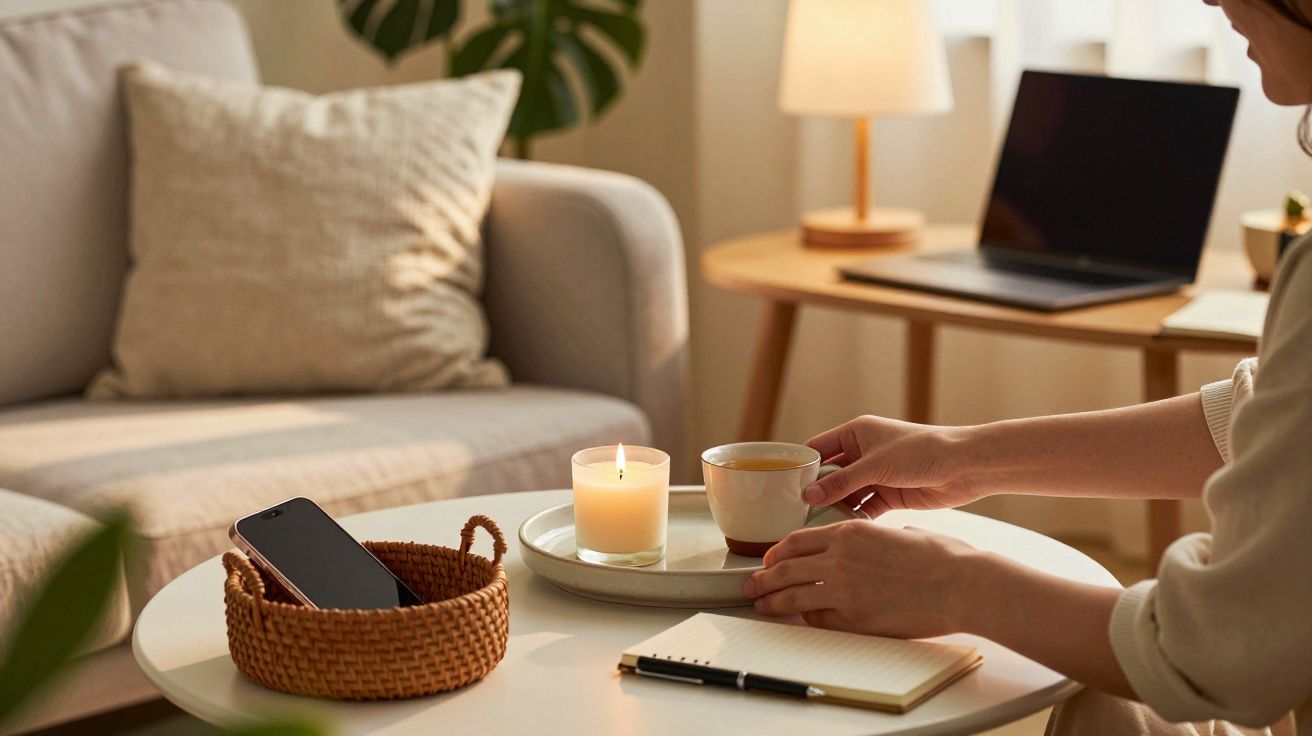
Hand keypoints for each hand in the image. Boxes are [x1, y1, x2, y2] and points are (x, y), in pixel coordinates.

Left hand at [744, 520, 985, 637]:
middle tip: (751, 584)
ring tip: (760, 605)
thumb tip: (879, 543)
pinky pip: (819, 619)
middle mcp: (839, 557)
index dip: (777, 552)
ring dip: (772, 601)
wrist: (961, 584)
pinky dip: (807, 619)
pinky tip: (801, 620)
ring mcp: (844, 589)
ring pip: (792, 595)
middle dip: (763, 578)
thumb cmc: (942, 557)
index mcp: (850, 531)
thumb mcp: (901, 533)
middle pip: (785, 568)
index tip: (769, 559)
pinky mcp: (854, 617)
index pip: (797, 540)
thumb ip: (878, 537)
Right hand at [804, 415, 982, 517]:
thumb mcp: (876, 465)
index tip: (782, 486)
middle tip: (795, 513)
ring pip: (846, 493)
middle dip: (816, 492)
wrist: (966, 466)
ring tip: (815, 528)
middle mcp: (864, 453)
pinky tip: (842, 532)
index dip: (802, 465)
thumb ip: (842, 482)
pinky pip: (864, 507)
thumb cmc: (923, 451)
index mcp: (857, 433)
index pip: (819, 448)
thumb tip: (809, 496)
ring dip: (834, 508)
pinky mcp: (890, 494)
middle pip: (830, 474)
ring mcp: (877, 475)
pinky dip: (855, 518)